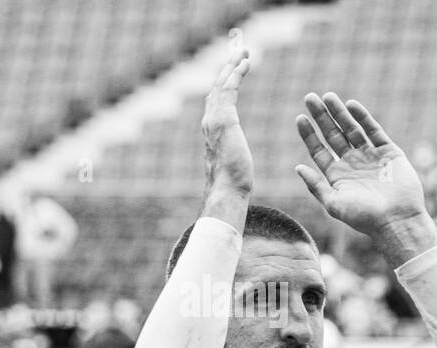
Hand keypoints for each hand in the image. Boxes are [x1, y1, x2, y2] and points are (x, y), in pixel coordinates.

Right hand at [202, 45, 253, 211]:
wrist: (226, 191)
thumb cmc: (232, 184)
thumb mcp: (231, 161)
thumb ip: (229, 152)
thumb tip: (231, 159)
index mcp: (211, 132)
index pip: (216, 101)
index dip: (225, 82)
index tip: (234, 68)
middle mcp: (208, 123)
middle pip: (216, 88)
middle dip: (227, 68)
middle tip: (238, 51)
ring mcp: (214, 121)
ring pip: (221, 85)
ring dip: (232, 66)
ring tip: (243, 51)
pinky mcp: (224, 120)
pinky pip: (229, 90)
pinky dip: (236, 74)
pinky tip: (245, 63)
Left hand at [295, 93, 436, 265]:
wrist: (395, 219)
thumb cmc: (362, 217)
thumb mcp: (333, 203)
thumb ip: (315, 185)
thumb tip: (296, 168)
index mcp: (335, 176)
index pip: (318, 150)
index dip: (308, 134)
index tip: (299, 118)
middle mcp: (350, 163)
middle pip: (332, 135)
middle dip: (320, 117)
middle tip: (309, 97)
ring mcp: (369, 156)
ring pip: (351, 129)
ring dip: (339, 113)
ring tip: (327, 96)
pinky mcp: (388, 151)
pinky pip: (373, 130)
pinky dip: (363, 117)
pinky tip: (351, 106)